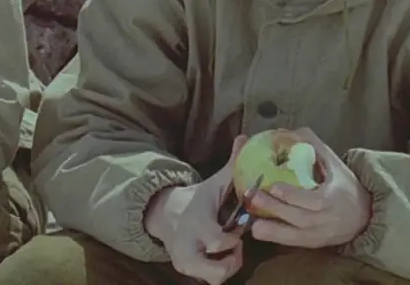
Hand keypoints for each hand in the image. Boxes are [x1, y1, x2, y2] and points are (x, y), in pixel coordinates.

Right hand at [144, 137, 248, 284]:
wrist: (164, 213)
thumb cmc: (196, 199)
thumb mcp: (213, 183)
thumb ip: (232, 166)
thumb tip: (245, 138)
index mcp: (197, 223)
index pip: (219, 242)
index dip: (234, 240)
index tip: (237, 228)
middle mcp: (188, 246)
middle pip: (217, 271)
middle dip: (232, 259)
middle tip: (235, 244)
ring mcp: (184, 261)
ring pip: (214, 278)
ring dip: (226, 266)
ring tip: (228, 250)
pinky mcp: (183, 269)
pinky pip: (208, 279)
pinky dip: (217, 270)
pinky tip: (218, 255)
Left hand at [245, 128, 371, 248]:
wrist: (364, 217)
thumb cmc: (345, 186)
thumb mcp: (335, 164)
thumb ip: (314, 147)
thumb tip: (288, 131)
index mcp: (334, 199)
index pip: (314, 200)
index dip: (294, 196)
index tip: (275, 186)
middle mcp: (326, 220)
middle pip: (301, 218)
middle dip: (277, 209)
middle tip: (254, 196)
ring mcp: (318, 234)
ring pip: (295, 235)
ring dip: (273, 229)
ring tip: (253, 224)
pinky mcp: (311, 243)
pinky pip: (293, 242)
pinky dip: (276, 238)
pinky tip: (258, 231)